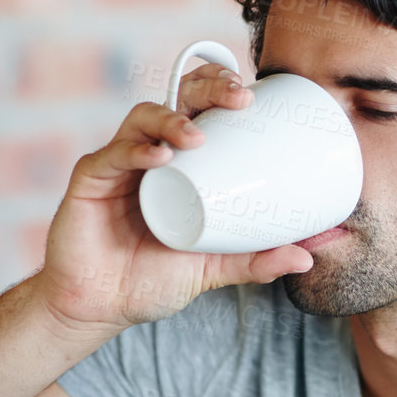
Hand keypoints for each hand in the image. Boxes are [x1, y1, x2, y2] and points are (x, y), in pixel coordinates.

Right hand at [35, 62, 314, 334]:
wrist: (100, 308)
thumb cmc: (151, 279)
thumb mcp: (212, 268)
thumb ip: (255, 261)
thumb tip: (307, 256)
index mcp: (178, 162)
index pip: (199, 107)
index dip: (222, 87)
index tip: (255, 94)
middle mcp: (148, 153)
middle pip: (177, 100)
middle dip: (208, 88)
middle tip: (239, 99)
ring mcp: (118, 164)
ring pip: (144, 118)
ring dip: (173, 119)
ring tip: (199, 136)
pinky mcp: (90, 180)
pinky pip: (113, 155)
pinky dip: (137, 151)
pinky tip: (160, 157)